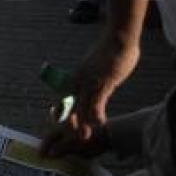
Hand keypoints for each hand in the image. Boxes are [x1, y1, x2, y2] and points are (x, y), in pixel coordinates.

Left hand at [41, 38, 138, 157]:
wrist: (118, 38)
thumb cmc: (110, 51)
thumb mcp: (96, 67)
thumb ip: (93, 78)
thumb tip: (96, 84)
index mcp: (76, 77)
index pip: (64, 97)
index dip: (61, 110)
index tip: (57, 121)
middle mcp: (79, 80)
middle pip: (69, 105)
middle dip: (68, 122)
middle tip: (70, 137)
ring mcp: (90, 81)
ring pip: (81, 107)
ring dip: (82, 124)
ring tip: (84, 137)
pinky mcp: (103, 82)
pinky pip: (97, 102)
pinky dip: (98, 114)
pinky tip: (101, 123)